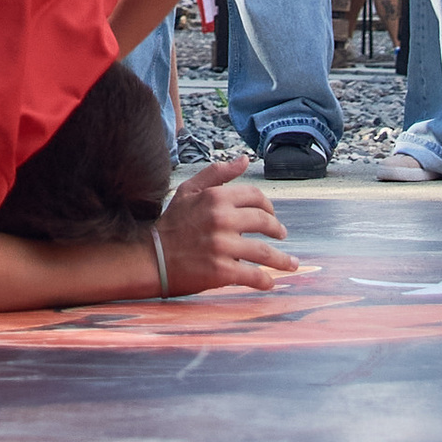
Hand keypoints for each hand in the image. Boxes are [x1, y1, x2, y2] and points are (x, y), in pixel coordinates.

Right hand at [155, 159, 300, 295]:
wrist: (152, 258)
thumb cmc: (172, 224)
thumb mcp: (189, 190)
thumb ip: (217, 173)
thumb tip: (244, 160)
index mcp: (216, 197)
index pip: (255, 197)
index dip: (268, 205)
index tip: (271, 215)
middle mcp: (221, 219)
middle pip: (264, 222)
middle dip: (277, 230)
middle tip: (282, 236)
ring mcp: (222, 246)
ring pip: (264, 252)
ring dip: (281, 260)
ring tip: (290, 263)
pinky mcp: (221, 271)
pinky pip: (253, 275)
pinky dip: (265, 280)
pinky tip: (270, 282)